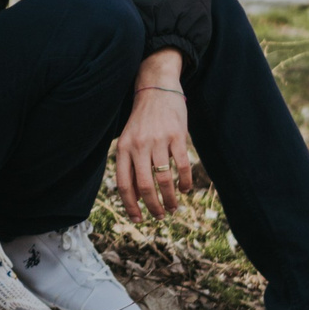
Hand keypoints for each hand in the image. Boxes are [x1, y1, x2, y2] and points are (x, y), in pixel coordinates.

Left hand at [111, 50, 193, 218]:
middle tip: (160, 216)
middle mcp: (139, 146)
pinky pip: (182, 166)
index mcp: (124, 148)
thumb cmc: (142, 121)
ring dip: (170, 198)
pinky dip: (184, 182)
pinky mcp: (177, 136)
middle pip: (145, 185)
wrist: (156, 90)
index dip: (130, 205)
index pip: (124, 184)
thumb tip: (135, 198)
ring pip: (164, 179)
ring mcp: (159, 141)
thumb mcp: (129, 141)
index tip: (138, 219)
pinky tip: (185, 190)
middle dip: (153, 206)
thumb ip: (130, 166)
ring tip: (174, 207)